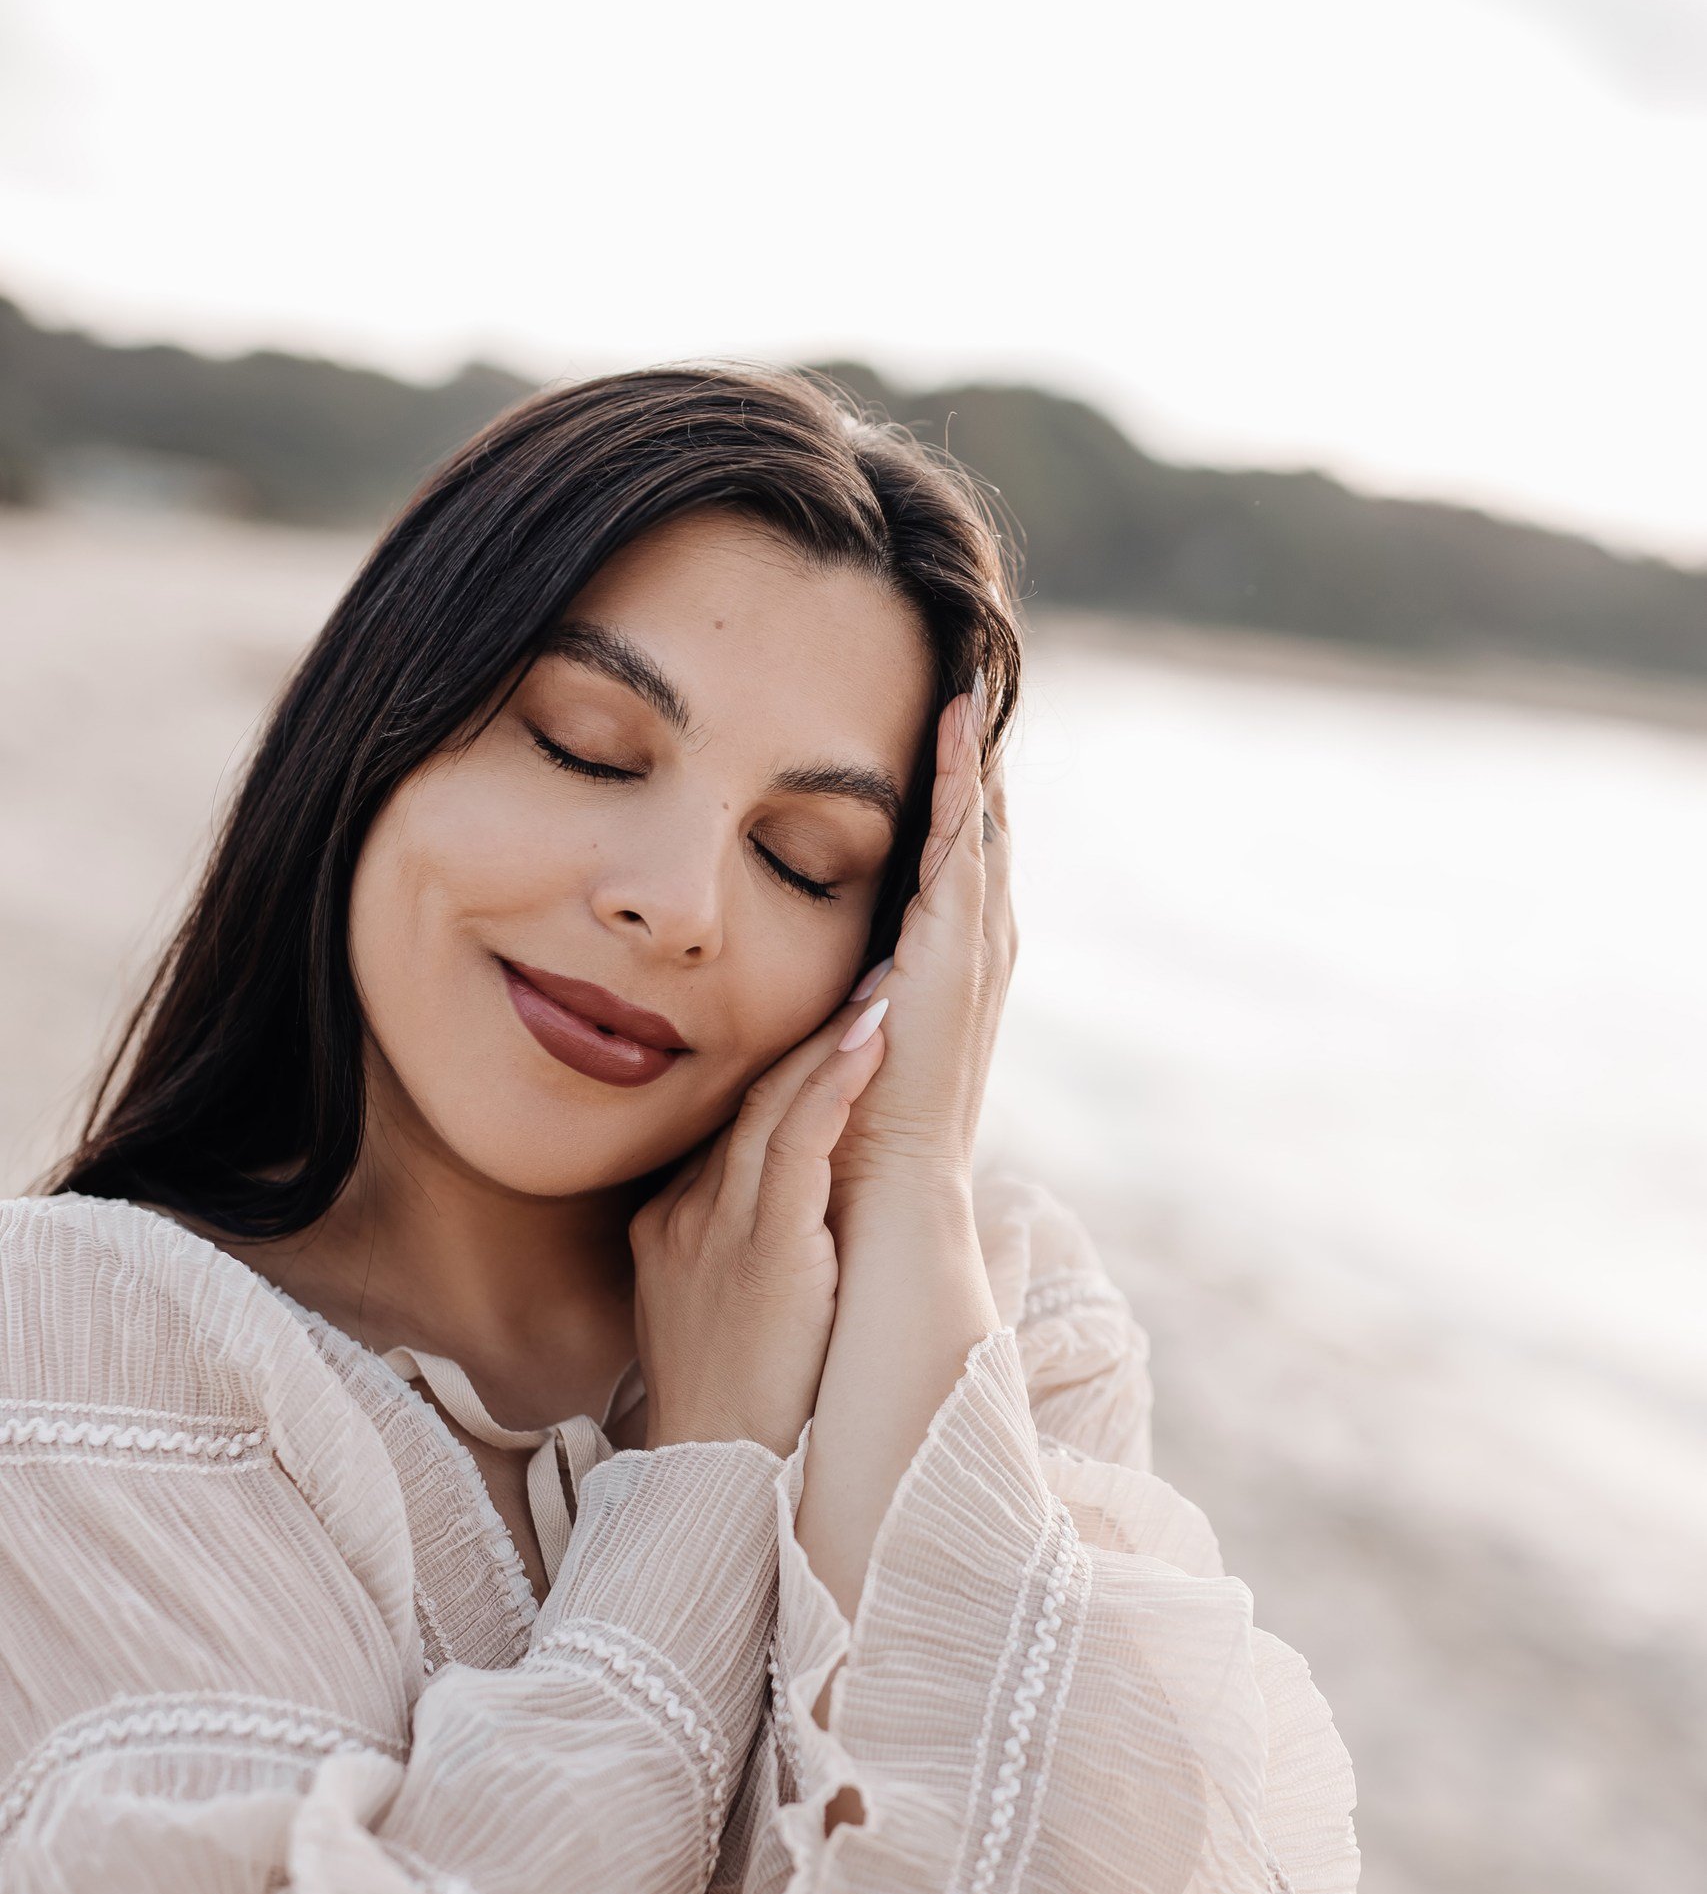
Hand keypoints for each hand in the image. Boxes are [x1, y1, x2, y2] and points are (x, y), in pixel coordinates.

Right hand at [629, 1002, 888, 1457]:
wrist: (712, 1475)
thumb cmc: (732, 1408)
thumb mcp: (716, 1314)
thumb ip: (740, 1256)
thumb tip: (793, 1225)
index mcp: (671, 1226)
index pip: (730, 1125)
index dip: (784, 1068)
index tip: (832, 1016)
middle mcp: (686, 1214)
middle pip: (748, 1099)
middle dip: (810, 1033)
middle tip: (871, 967)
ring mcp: (718, 1229)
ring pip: (773, 1106)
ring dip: (831, 1038)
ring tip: (885, 980)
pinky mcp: (763, 1251)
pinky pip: (796, 1146)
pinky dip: (834, 1085)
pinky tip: (873, 1037)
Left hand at [829, 677, 1013, 1218]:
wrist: (880, 1210)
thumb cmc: (842, 1155)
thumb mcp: (818, 1063)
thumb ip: (809, 1023)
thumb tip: (740, 998)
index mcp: (934, 985)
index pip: (942, 880)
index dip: (942, 813)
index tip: (932, 743)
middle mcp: (964, 965)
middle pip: (974, 844)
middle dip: (972, 769)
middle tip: (968, 683)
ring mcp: (968, 960)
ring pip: (977, 836)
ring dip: (973, 761)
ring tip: (969, 685)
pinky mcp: (955, 959)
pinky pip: (961, 851)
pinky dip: (962, 787)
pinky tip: (956, 728)